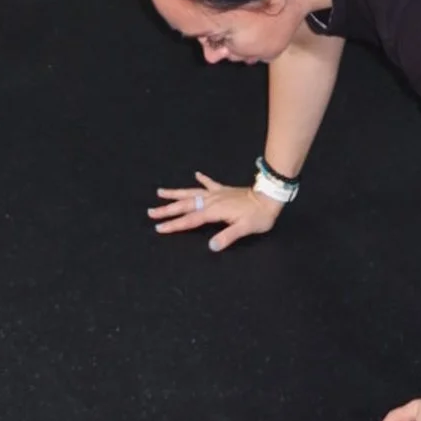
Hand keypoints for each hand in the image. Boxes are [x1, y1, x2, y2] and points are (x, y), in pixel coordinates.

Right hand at [148, 170, 281, 253]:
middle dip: (167, 209)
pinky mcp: (224, 190)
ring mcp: (217, 193)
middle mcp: (212, 200)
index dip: (174, 224)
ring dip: (176, 193)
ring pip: (192, 193)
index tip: (159, 227)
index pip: (190, 219)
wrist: (269, 197)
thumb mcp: (244, 229)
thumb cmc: (258, 216)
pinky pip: (210, 184)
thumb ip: (227, 237)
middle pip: (185, 205)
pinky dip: (202, 179)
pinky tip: (196, 174)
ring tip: (161, 192)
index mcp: (214, 211)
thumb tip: (210, 246)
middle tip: (150, 211)